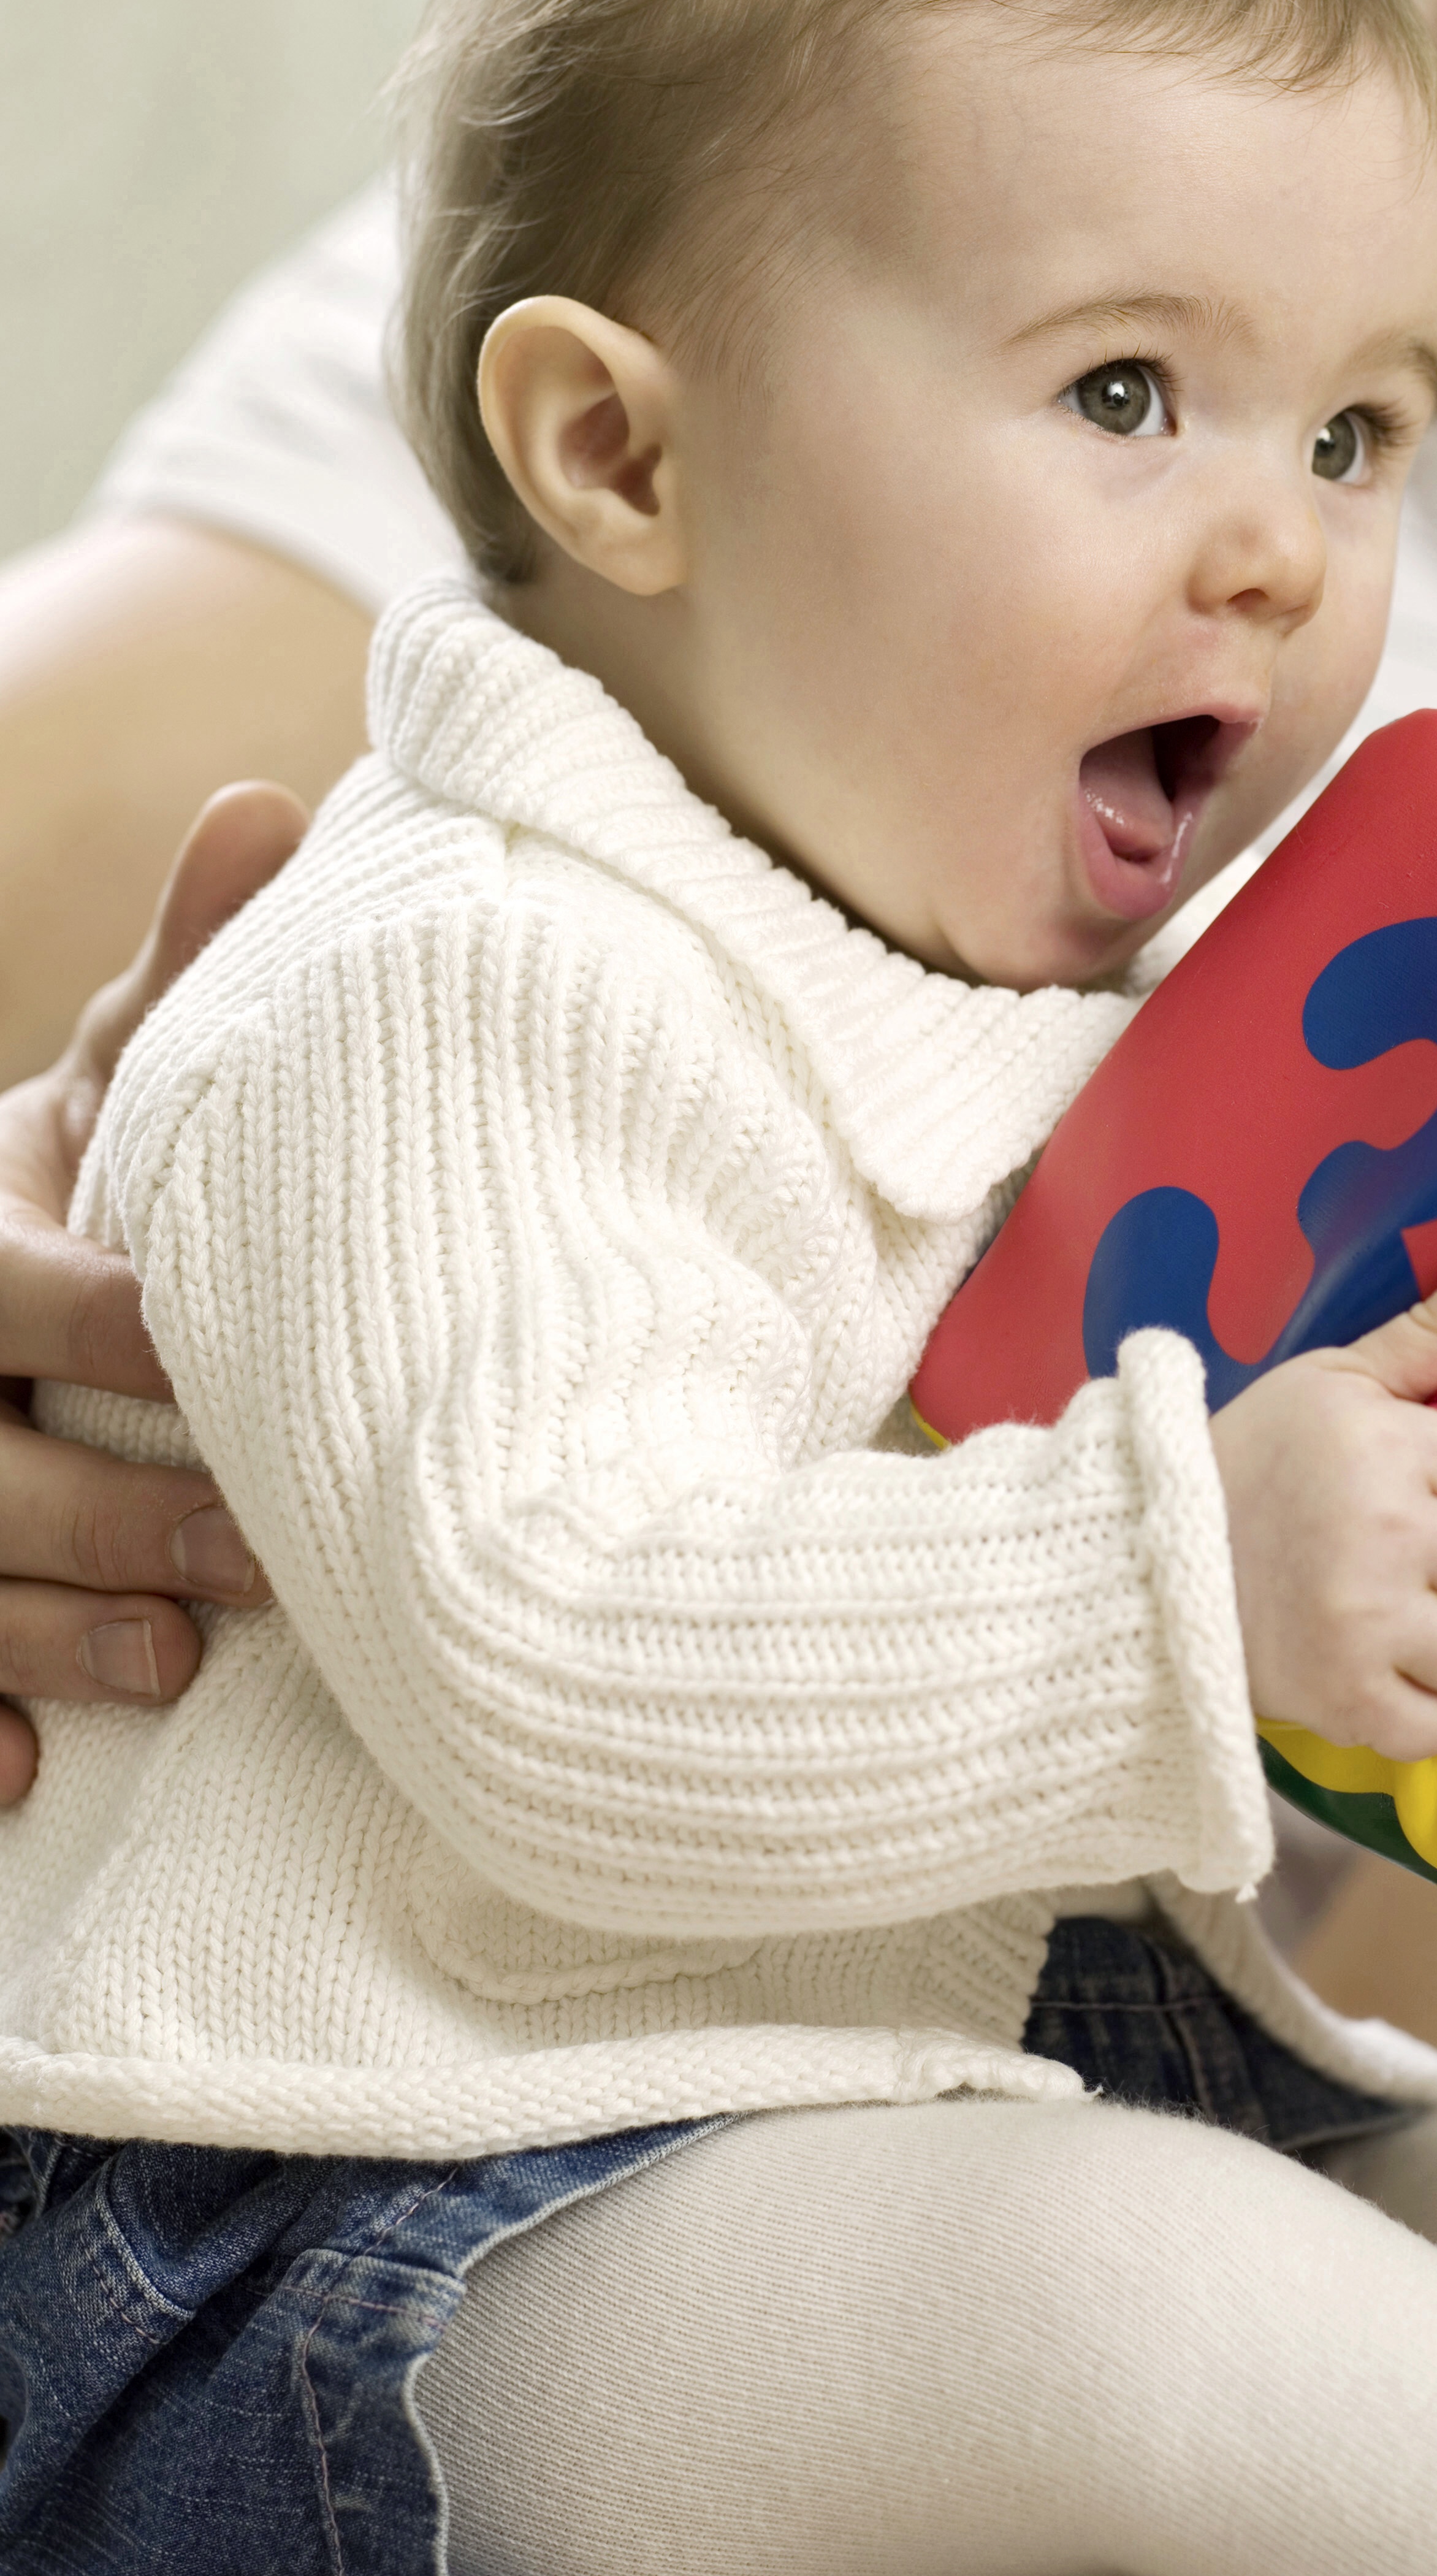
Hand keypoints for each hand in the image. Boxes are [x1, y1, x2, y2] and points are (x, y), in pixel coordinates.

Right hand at [0, 784, 301, 1801]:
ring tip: (175, 1667)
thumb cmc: (41, 1204)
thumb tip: (270, 804)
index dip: (93, 1319)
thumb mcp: (89, 1097)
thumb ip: (175, 979)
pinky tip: (28, 1771)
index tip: (203, 1349)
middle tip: (257, 1558)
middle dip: (101, 1507)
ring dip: (46, 1630)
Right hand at [1214, 1235, 1436, 1760]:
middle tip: (1415, 1560)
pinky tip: (1396, 1678)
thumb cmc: (1251, 1463)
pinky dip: (1432, 1714)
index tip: (1436, 1496)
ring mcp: (1362, 1624)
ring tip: (1408, 1623)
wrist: (1138, 1564)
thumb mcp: (1334, 1382)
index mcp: (1382, 1445)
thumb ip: (1432, 1333)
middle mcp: (1380, 1532)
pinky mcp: (1343, 1701)